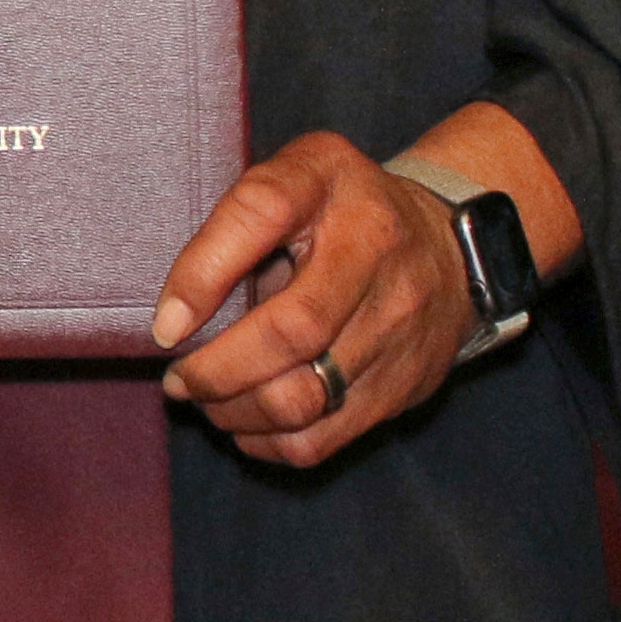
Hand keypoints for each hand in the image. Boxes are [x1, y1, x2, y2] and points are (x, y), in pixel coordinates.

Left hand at [150, 133, 474, 468]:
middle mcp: (380, 260)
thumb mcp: (293, 180)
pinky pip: (321, 440)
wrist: (455, 249)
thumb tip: (174, 318)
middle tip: (179, 377)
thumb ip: (233, 223)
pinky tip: (249, 420)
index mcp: (336, 189)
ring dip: (234, 411)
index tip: (165, 327)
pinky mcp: (405, 386)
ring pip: (301, 401)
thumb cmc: (343, 213)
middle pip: (290, 333)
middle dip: (214, 369)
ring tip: (209, 399)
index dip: (202, 274)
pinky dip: (268, 441)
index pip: (262, 213)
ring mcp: (400, 329)